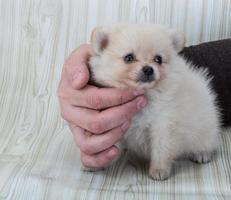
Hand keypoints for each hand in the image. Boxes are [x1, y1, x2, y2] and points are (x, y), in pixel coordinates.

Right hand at [57, 44, 146, 168]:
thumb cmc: (89, 67)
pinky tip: (117, 150)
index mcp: (68, 92)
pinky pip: (87, 157)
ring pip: (91, 142)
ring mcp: (75, 128)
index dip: (119, 97)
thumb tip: (79, 81)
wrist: (85, 78)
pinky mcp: (82, 140)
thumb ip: (77, 62)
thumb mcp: (82, 56)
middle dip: (124, 113)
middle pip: (97, 122)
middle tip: (140, 103)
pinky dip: (102, 158)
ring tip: (129, 121)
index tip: (137, 91)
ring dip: (115, 134)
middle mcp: (69, 112)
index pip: (96, 100)